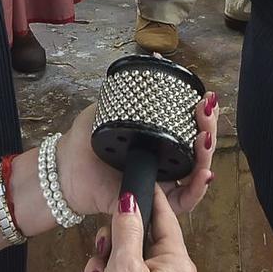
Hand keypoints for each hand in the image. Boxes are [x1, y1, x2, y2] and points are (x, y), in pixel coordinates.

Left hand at [56, 96, 217, 220]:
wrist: (65, 172)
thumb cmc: (83, 144)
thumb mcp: (105, 110)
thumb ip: (126, 94)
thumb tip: (152, 66)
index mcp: (155, 140)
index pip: (187, 129)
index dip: (199, 116)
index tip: (204, 99)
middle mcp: (162, 162)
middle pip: (198, 150)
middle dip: (208, 128)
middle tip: (207, 110)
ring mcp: (161, 184)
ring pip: (196, 174)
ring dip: (207, 156)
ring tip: (205, 137)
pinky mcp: (155, 204)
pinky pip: (183, 201)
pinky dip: (197, 188)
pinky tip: (204, 173)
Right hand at [77, 190, 196, 271]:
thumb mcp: (123, 268)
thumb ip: (127, 229)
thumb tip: (130, 199)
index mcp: (176, 264)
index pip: (165, 218)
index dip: (147, 199)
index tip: (132, 183)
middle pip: (137, 241)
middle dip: (111, 248)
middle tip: (102, 255)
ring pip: (122, 264)